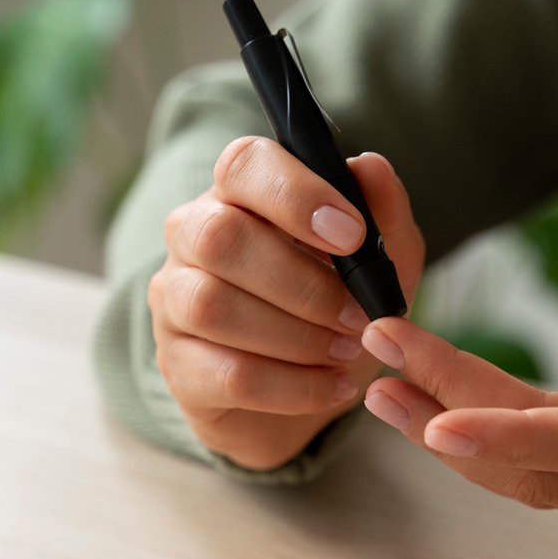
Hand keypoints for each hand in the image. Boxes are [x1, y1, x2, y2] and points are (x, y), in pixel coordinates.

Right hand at [150, 138, 425, 469]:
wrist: (311, 392)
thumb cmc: (339, 310)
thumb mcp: (380, 263)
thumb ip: (383, 214)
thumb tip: (371, 167)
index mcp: (240, 194)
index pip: (243, 165)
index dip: (296, 194)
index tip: (353, 234)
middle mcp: (193, 236)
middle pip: (220, 237)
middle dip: (304, 282)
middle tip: (360, 315)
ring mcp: (175, 302)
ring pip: (213, 306)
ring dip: (298, 336)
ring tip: (348, 351)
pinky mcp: (179, 367)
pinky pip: (229, 374)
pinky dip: (295, 386)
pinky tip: (334, 386)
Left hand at [359, 228, 557, 509]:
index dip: (515, 434)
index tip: (436, 417)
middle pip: (542, 458)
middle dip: (452, 414)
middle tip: (376, 357)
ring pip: (535, 475)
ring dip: (454, 437)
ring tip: (381, 389)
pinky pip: (549, 467)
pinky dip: (490, 439)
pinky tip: (438, 406)